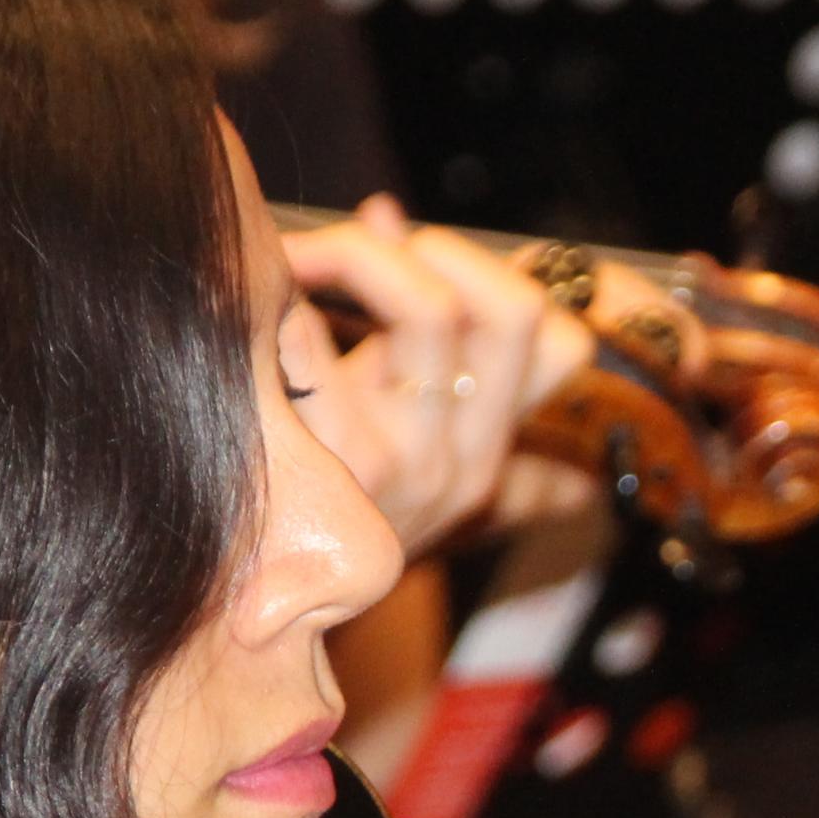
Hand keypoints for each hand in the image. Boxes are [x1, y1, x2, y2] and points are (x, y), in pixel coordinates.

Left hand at [283, 200, 596, 554]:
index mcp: (490, 449)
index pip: (562, 346)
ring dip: (359, 255)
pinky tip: (257, 309)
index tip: (419, 255)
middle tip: (362, 245)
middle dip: (431, 251)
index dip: (496, 274)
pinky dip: (290, 298)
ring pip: (433, 307)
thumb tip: (385, 212)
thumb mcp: (384, 431)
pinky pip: (329, 333)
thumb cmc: (317, 499)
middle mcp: (468, 461)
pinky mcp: (346, 466)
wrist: (256, 605)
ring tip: (299, 262)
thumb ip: (407, 338)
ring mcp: (416, 465)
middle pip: (511, 311)